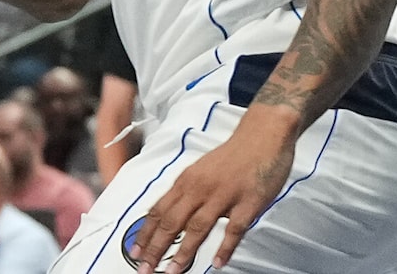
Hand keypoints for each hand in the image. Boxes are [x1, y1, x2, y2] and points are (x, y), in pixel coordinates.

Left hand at [131, 115, 298, 271]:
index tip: (134, 251)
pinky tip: (217, 263)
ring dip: (183, 252)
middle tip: (145, 268)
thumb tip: (170, 214)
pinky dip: (224, 247)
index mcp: (185, 181)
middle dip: (156, 248)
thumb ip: (187, 192)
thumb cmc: (231, 156)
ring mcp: (223, 196)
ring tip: (172, 272)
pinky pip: (233, 229)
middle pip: (171, 222)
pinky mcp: (248, 203)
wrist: (262, 136)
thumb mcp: (200, 171)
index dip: (145, 233)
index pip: (158, 211)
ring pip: (197, 228)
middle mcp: (199, 188)